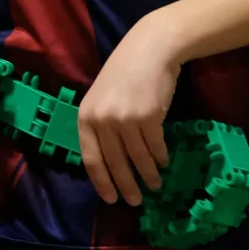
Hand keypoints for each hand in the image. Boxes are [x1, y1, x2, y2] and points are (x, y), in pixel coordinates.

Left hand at [78, 16, 181, 205]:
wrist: (150, 48)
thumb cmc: (125, 72)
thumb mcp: (102, 97)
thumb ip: (100, 125)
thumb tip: (110, 161)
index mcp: (85, 116)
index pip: (91, 159)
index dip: (101, 182)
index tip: (111, 199)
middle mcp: (102, 120)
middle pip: (115, 163)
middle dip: (126, 186)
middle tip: (134, 201)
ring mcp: (126, 119)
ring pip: (138, 158)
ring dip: (147, 175)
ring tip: (154, 186)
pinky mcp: (149, 117)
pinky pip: (155, 146)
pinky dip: (160, 158)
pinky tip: (163, 163)